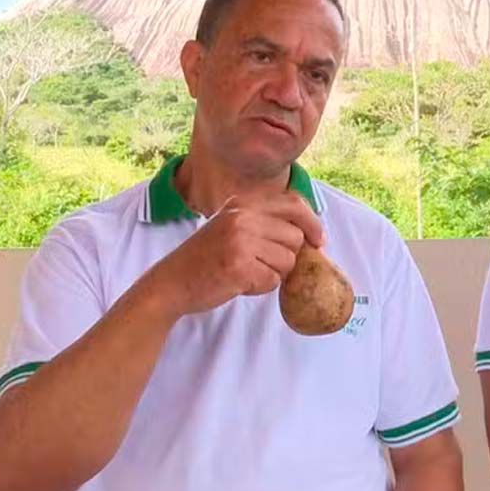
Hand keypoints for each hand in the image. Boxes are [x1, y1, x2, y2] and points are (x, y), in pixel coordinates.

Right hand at [142, 191, 324, 317]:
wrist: (171, 282)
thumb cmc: (206, 258)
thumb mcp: (231, 225)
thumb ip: (264, 221)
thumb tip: (310, 232)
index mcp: (243, 204)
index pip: (294, 203)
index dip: (312, 222)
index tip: (319, 240)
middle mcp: (243, 217)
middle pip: (296, 237)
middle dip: (287, 256)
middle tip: (263, 264)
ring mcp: (240, 241)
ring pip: (287, 261)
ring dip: (272, 273)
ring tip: (246, 271)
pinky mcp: (239, 267)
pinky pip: (273, 281)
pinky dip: (260, 287)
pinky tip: (239, 283)